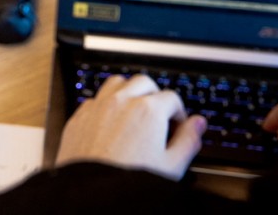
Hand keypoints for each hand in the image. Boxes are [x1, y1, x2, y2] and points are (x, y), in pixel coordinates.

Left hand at [56, 74, 204, 180]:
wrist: (93, 195)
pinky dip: (105, 104)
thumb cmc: (129, 181)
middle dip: (154, 95)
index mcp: (148, 110)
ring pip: (116, 83)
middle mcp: (121, 102)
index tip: (176, 125)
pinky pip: (95, 99)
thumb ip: (188, 140)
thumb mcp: (171, 165)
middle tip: (157, 116)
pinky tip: (110, 121)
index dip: (178, 112)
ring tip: (134, 111)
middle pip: (144, 82)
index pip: (171, 97)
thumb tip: (198, 124)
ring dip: (128, 91)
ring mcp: (98, 106)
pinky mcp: (79, 116)